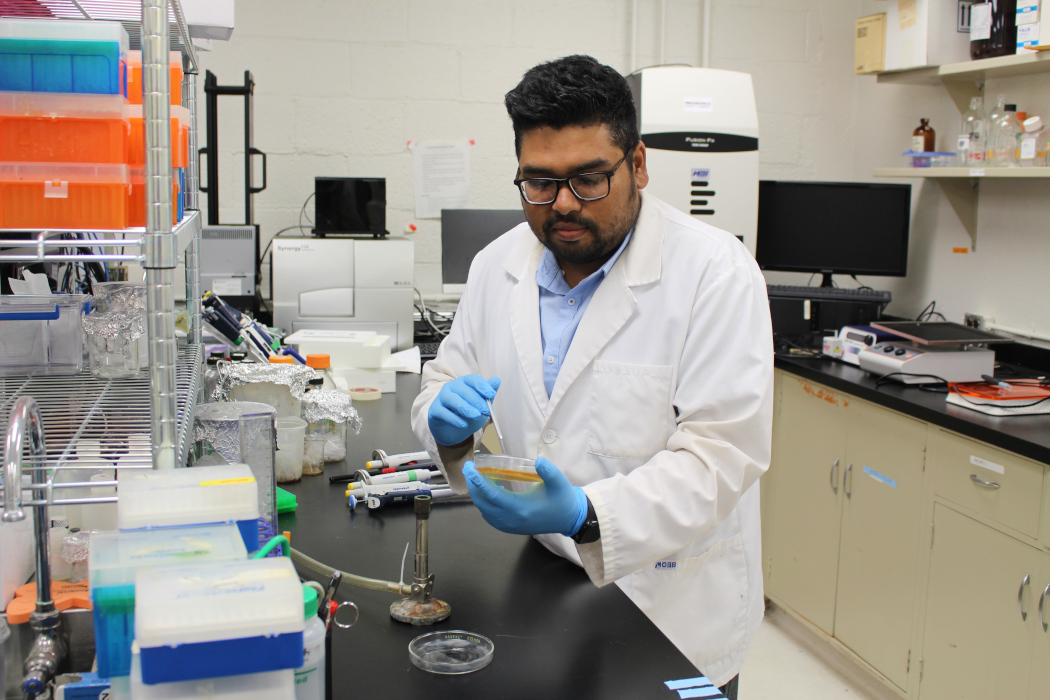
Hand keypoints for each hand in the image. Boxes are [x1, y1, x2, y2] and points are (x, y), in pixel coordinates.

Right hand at [427, 375, 499, 446]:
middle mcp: (451, 387)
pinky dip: (454, 419)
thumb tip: (497, 380)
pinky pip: (443, 412)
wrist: (453, 430)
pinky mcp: (434, 410)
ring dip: (465, 407)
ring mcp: (441, 398)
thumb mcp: (481, 405)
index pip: (472, 379)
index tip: (491, 395)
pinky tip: (463, 425)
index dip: (482, 386)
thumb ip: (488, 394)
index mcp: (464, 383)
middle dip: (476, 400)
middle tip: (486, 411)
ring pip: (452, 399)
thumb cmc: (468, 414)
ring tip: (476, 416)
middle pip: (463, 389)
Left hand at [463, 457, 587, 536]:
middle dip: (472, 486)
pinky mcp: (511, 527)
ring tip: (479, 478)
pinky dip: (485, 504)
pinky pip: (490, 516)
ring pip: (484, 511)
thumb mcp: (559, 482)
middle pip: (482, 503)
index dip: (478, 481)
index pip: (492, 495)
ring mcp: (509, 526)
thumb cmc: (562, 499)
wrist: (568, 519)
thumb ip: (549, 471)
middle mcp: (511, 519)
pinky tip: (491, 492)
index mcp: (520, 508)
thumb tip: (539, 461)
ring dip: (478, 495)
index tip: (469, 468)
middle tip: (469, 470)